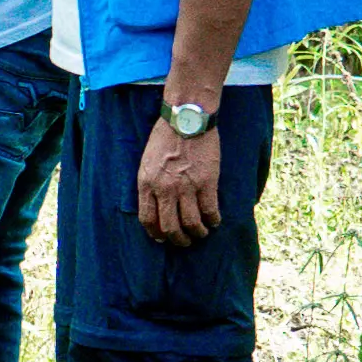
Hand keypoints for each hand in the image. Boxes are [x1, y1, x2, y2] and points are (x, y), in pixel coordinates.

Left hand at [135, 115, 222, 243]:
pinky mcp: (206, 182)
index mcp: (147, 183)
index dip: (155, 233)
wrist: (186, 119)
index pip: (148, 219)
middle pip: (169, 227)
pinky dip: (213, 220)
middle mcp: (165, 189)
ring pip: (191, 223)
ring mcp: (186, 187)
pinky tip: (214, 221)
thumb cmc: (165, 137)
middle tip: (184, 242)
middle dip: (178, 239)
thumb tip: (156, 205)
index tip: (162, 238)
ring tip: (201, 233)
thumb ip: (150, 183)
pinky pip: (210, 210)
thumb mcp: (147, 161)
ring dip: (197, 233)